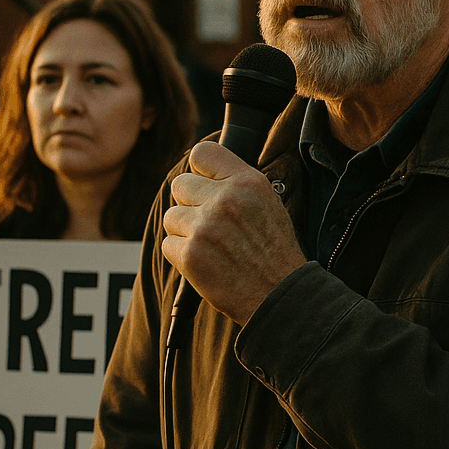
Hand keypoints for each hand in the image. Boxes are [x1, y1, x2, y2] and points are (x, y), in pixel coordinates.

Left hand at [162, 141, 305, 324]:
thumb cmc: (274, 252)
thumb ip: (236, 184)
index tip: (206, 185)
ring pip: (171, 217)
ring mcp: (205, 226)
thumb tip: (202, 174)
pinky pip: (168, 244)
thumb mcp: (268, 204)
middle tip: (210, 224)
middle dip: (190, 204)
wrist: (279, 294)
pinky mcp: (190, 253)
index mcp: (248, 182)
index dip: (200, 171)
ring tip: (212, 247)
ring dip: (185, 232)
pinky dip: (182, 255)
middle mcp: (226, 199)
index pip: (203, 153)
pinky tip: (206, 262)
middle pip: (179, 184)